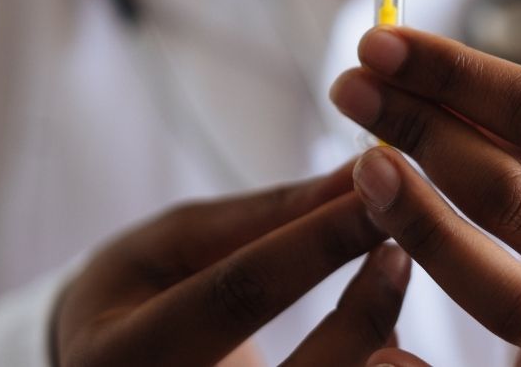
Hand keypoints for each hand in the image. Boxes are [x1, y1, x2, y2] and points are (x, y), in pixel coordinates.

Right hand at [53, 162, 411, 366]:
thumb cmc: (138, 294)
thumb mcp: (179, 243)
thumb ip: (268, 215)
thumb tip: (357, 173)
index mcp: (119, 355)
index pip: (235, 296)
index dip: (314, 245)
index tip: (376, 197)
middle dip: (361, 316)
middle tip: (401, 252)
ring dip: (375, 351)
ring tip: (393, 290)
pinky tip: (380, 342)